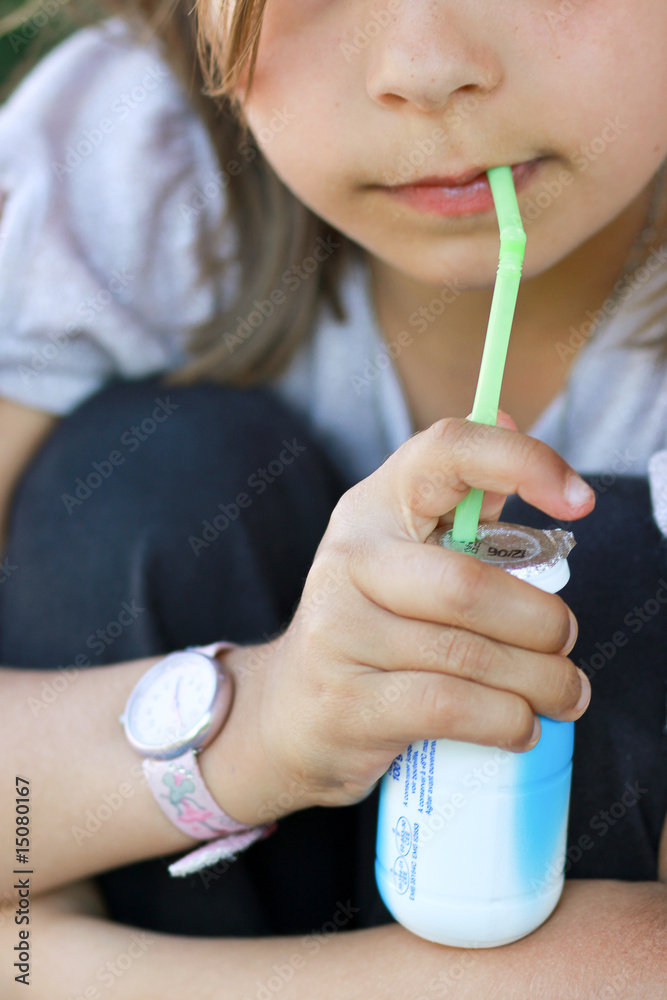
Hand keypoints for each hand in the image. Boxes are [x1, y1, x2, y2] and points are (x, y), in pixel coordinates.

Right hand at [236, 415, 595, 817]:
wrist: (289, 710)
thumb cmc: (373, 624)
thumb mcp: (404, 553)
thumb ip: (460, 497)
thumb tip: (505, 415)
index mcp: (375, 508)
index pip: (447, 452)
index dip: (521, 461)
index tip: (580, 499)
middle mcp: (350, 559)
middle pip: (469, 585)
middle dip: (542, 624)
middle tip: (566, 645)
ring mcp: (339, 632)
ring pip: (469, 655)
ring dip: (540, 681)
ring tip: (563, 693)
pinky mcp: (346, 702)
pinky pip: (449, 707)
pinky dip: (506, 721)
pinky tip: (523, 726)